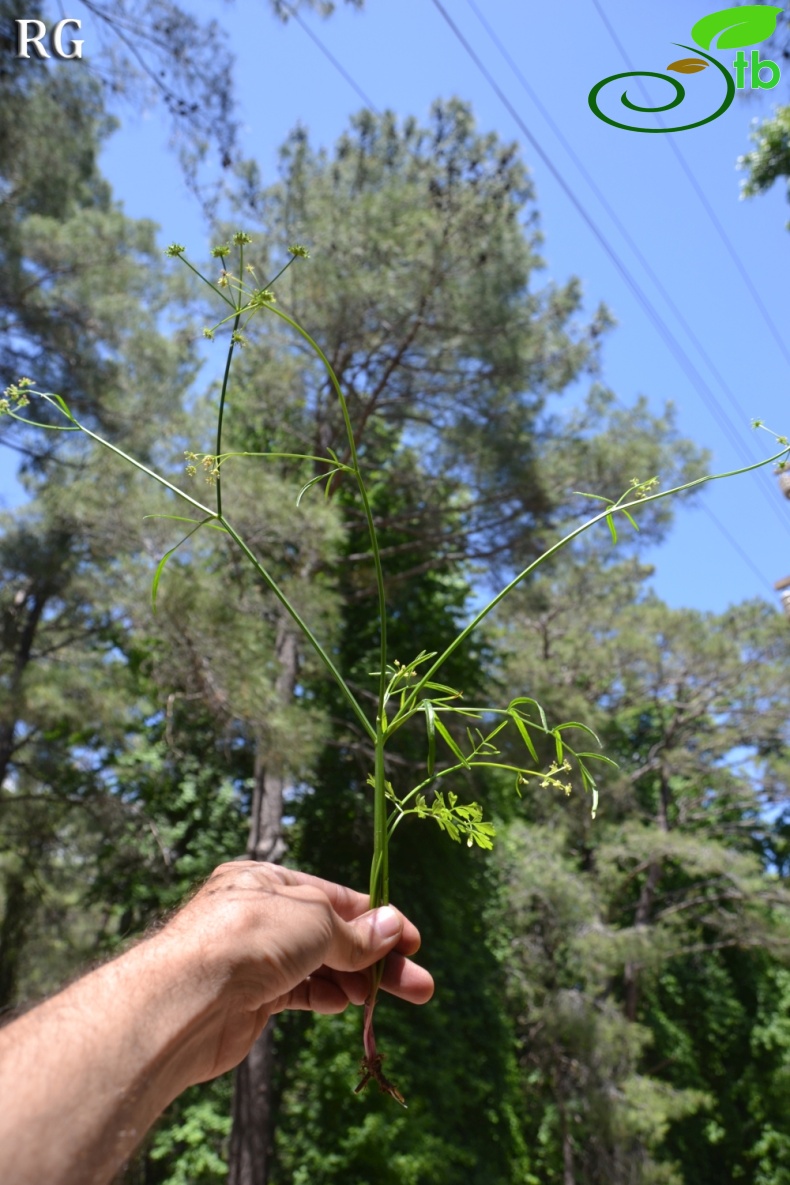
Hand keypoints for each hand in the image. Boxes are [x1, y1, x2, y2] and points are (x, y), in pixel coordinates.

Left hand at [161, 861, 433, 1082]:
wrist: (186, 999)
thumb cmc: (249, 938)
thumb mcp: (315, 920)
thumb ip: (354, 931)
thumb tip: (391, 927)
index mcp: (268, 880)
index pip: (336, 897)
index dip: (378, 919)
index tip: (413, 942)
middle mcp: (261, 915)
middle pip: (333, 935)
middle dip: (377, 959)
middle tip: (421, 985)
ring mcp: (255, 958)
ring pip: (318, 966)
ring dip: (355, 981)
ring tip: (386, 999)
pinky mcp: (250, 998)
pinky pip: (297, 992)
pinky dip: (323, 996)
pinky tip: (343, 1004)